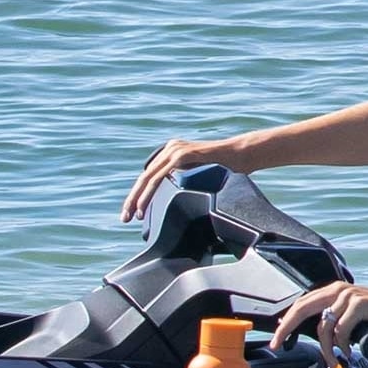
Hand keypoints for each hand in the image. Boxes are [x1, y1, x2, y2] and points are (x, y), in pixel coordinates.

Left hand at [123, 136, 258, 220]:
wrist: (243, 155)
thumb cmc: (226, 169)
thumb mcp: (200, 176)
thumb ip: (185, 182)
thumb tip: (175, 204)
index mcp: (173, 153)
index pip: (149, 176)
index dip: (138, 195)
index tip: (133, 213)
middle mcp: (171, 149)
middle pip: (144, 177)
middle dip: (132, 199)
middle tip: (124, 218)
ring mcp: (175, 150)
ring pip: (148, 178)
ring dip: (138, 199)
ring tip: (132, 215)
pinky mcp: (181, 155)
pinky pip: (159, 177)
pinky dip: (149, 194)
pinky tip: (143, 206)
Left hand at [268, 280, 367, 351]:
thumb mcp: (354, 316)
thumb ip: (336, 319)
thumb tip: (317, 334)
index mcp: (335, 290)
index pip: (302, 304)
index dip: (286, 321)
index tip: (277, 337)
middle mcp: (340, 289)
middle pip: (302, 308)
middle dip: (286, 328)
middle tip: (279, 344)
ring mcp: (351, 296)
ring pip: (324, 326)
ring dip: (326, 348)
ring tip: (334, 359)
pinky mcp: (362, 305)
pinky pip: (341, 330)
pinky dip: (343, 344)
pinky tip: (350, 352)